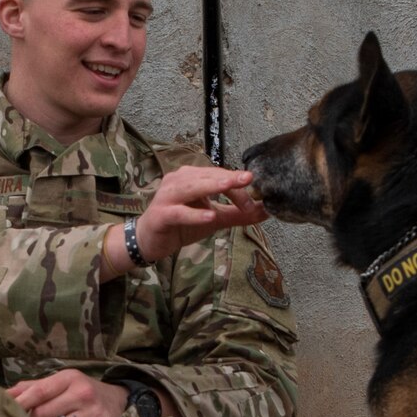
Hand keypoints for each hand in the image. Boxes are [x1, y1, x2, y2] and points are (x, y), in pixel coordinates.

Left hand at [7, 369, 127, 416]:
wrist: (116, 399)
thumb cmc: (79, 392)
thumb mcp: (60, 383)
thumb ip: (32, 388)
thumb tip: (3, 395)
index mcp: (69, 377)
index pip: (38, 391)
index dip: (19, 403)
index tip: (2, 411)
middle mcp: (82, 392)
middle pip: (42, 413)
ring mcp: (92, 411)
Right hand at [132, 166, 266, 262]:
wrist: (149, 240)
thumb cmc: (181, 224)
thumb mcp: (214, 218)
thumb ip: (238, 214)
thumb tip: (266, 211)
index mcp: (192, 177)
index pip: (219, 175)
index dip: (237, 185)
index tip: (256, 197)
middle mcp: (179, 180)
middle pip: (208, 178)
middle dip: (229, 181)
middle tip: (249, 179)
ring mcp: (168, 196)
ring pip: (191, 188)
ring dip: (211, 187)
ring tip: (229, 186)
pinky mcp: (161, 215)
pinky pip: (179, 212)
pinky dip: (194, 214)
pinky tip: (209, 216)